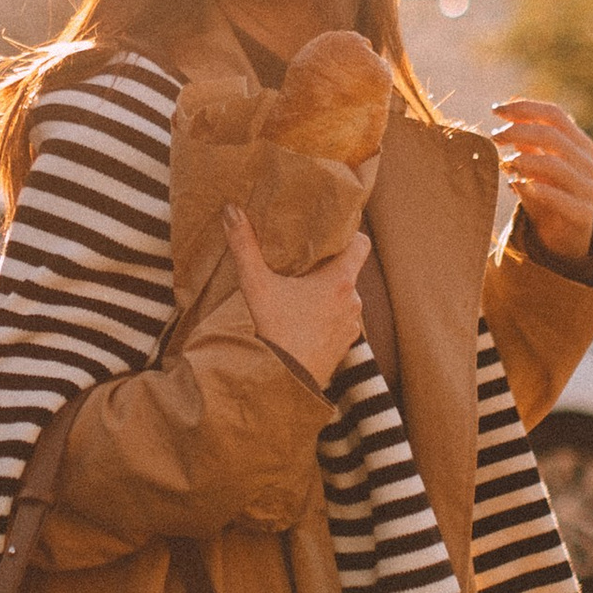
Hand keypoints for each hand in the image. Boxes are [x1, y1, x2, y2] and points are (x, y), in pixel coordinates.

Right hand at [224, 205, 368, 380]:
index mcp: (339, 280)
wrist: (284, 382)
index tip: (329, 233)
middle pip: (348, 271)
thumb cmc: (274, 331)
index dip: (349, 235)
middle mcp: (353, 301)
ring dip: (327, 294)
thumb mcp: (255, 285)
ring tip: (301, 292)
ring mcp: (351, 326)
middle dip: (329, 266)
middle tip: (304, 261)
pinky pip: (340, 322)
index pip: (361, 244)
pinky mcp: (344, 346)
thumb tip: (231, 209)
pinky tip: (304, 320)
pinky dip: (327, 317)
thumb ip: (244, 245)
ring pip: (344, 298)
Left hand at [486, 99, 592, 264]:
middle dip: (518, 131)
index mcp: (579, 143)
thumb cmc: (546, 192)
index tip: (496, 110)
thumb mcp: (534, 162)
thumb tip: (505, 110)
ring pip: (554, 164)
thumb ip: (525, 139)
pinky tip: (515, 184)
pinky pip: (559, 197)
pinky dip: (535, 188)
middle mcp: (587, 162)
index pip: (555, 114)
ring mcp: (587, 188)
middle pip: (552, 135)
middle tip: (494, 136)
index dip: (525, 108)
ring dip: (524, 159)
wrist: (562, 237)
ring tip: (504, 162)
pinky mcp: (582, 214)